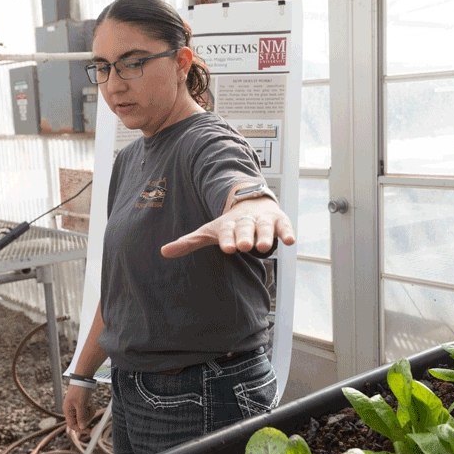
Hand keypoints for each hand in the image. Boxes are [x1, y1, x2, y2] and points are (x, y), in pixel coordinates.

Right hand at [63, 384, 96, 434]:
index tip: (88, 431)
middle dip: (86, 417)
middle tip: (90, 410)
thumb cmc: (81, 390)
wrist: (84, 377)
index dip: (79, 429)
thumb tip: (82, 427)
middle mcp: (71, 409)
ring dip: (89, 413)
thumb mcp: (81, 404)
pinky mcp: (82, 403)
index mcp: (68, 410)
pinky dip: (90, 408)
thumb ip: (81, 416)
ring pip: (84, 416)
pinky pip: (86, 410)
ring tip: (91, 405)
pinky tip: (91, 403)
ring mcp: (76, 406)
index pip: (72, 425)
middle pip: (79, 421)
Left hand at [161, 202, 294, 257]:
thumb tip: (163, 251)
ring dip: (266, 237)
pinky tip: (290, 241)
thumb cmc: (230, 224)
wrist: (252, 202)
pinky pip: (284, 227)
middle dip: (245, 236)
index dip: (227, 239)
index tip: (228, 248)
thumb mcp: (210, 231)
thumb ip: (189, 242)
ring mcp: (264, 220)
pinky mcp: (280, 221)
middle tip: (243, 246)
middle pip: (245, 229)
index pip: (227, 232)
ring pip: (265, 228)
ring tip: (265, 247)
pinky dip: (287, 233)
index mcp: (229, 224)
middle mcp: (246, 221)